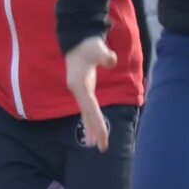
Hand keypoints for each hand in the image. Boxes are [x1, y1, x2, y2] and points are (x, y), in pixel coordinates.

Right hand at [61, 37, 114, 151]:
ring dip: (91, 128)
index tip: (103, 136)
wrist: (77, 40)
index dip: (97, 122)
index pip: (90, 108)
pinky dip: (91, 119)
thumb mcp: (96, 48)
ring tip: (95, 145)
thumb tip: (112, 61)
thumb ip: (105, 56)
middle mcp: (78, 91)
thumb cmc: (87, 45)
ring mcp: (80, 91)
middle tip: (103, 148)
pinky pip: (87, 108)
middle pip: (87, 115)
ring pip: (86, 113)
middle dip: (95, 131)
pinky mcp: (83, 89)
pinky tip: (92, 129)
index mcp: (79, 85)